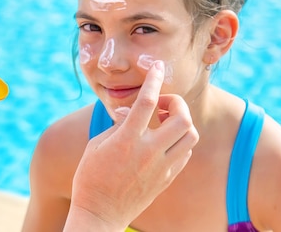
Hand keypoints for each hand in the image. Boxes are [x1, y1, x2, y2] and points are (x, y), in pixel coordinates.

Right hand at [64, 61, 198, 230]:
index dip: (154, 80)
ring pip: (189, 135)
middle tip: (161, 103)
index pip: (147, 102)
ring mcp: (161, 166)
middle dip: (175, 102)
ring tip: (163, 122)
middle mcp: (148, 152)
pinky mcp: (167, 178)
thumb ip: (118, 125)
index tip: (158, 67)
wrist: (99, 213)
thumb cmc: (91, 176)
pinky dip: (179, 140)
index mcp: (126, 140)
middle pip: (181, 117)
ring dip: (180, 121)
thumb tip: (132, 111)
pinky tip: (163, 140)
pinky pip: (185, 152)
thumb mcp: (97, 144)